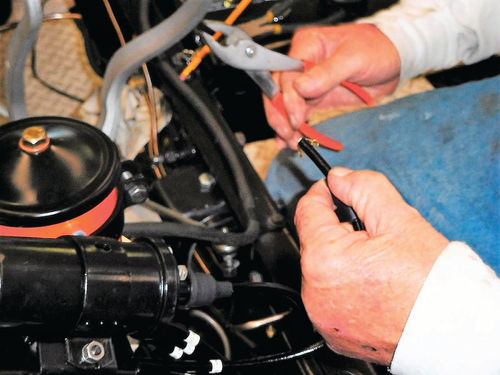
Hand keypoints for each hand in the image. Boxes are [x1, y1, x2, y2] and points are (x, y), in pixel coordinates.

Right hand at [264, 23, 400, 148]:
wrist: (393, 61)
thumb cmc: (376, 50)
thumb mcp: (354, 58)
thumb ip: (326, 73)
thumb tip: (300, 88)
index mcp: (307, 45)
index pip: (286, 74)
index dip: (288, 98)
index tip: (295, 118)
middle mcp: (302, 63)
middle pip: (278, 91)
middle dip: (280, 115)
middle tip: (287, 134)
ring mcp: (307, 82)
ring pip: (285, 106)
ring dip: (285, 125)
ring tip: (291, 143)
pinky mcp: (314, 98)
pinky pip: (298, 113)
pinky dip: (294, 128)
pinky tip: (291, 141)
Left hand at [295, 168, 448, 363]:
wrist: (450, 332)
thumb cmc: (430, 283)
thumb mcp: (400, 220)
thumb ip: (364, 188)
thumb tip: (339, 177)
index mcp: (324, 259)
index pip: (307, 210)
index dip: (323, 194)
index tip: (336, 189)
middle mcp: (314, 291)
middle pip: (316, 241)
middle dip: (340, 231)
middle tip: (375, 237)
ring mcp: (322, 315)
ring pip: (323, 270)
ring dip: (343, 260)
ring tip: (379, 267)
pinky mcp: (333, 332)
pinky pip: (330, 297)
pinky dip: (345, 287)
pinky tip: (374, 288)